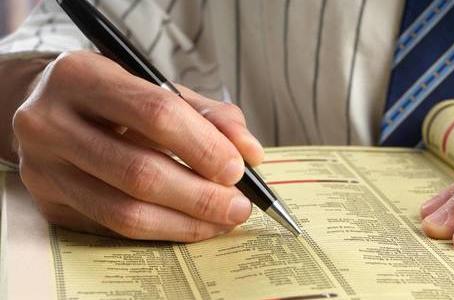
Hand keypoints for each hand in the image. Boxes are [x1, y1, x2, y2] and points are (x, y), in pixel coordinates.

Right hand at [13, 51, 263, 240]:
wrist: (47, 108)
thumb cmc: (113, 98)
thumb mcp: (158, 89)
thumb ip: (210, 116)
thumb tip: (251, 154)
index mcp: (82, 75)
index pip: (156, 115)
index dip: (204, 146)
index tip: (238, 169)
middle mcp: (49, 121)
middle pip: (140, 172)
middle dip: (201, 195)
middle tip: (237, 205)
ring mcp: (41, 166)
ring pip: (125, 211)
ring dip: (185, 221)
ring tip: (221, 219)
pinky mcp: (47, 202)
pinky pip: (113, 227)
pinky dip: (161, 229)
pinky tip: (189, 223)